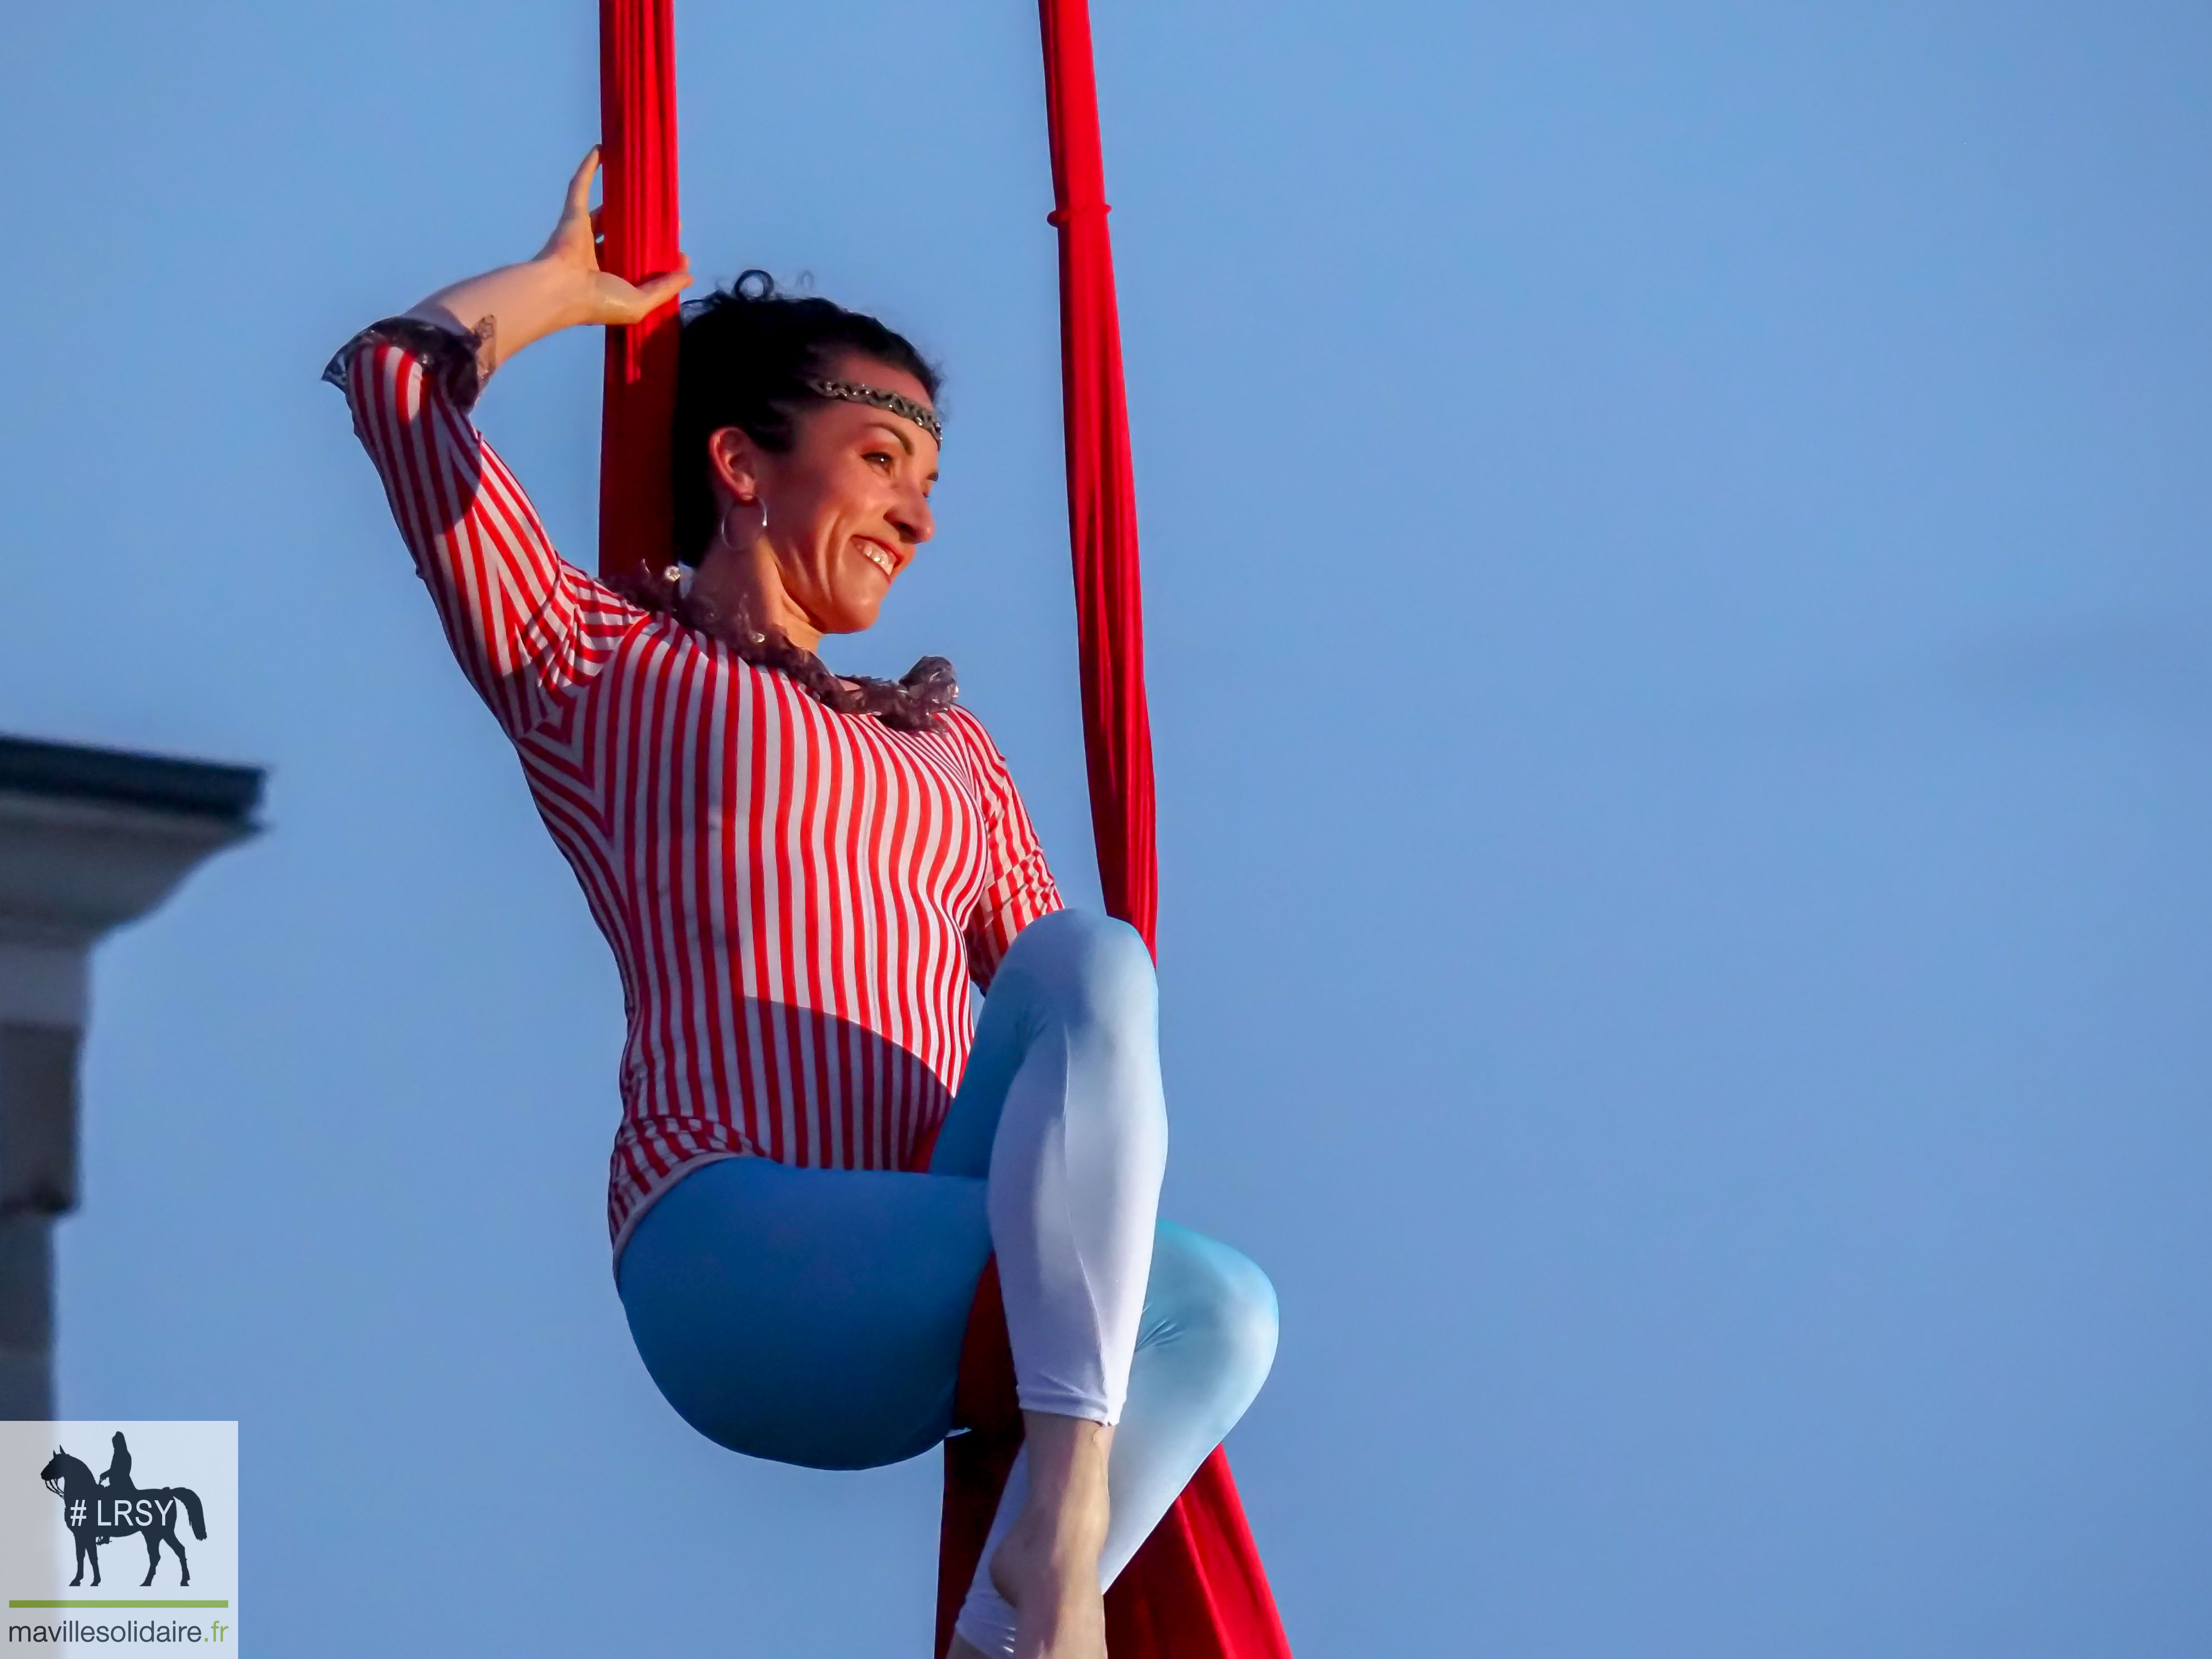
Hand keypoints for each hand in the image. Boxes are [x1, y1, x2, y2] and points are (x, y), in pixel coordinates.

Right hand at [536, 147, 691, 325]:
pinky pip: (579, 187)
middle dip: (643, 225)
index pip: (637, 263)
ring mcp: (583, 234)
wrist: (560, 290)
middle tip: (666, 214)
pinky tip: (601, 150)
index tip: (679, 251)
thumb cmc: (598, 300)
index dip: (657, 257)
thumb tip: (688, 276)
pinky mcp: (572, 216)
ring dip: (620, 196)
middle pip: (624, 235)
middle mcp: (596, 257)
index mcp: (610, 280)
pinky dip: (588, 168)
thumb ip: (665, 289)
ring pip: (605, 210)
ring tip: (639, 182)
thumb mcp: (640, 303)